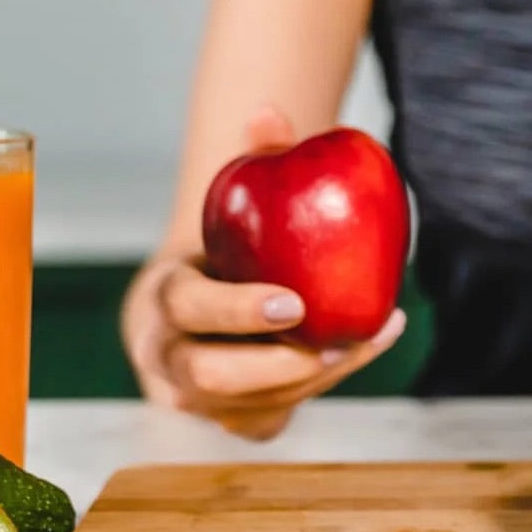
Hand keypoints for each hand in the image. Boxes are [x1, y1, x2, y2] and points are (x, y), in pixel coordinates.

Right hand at [121, 106, 406, 440]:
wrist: (211, 293)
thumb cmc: (231, 238)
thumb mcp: (237, 199)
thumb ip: (258, 154)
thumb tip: (270, 110)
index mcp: (161, 300)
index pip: (188, 311)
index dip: (237, 311)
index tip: (294, 301)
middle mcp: (168, 359)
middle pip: (208, 379)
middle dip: (274, 367)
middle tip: (334, 343)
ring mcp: (197, 401)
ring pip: (249, 409)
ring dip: (316, 381)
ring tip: (370, 336)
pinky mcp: (233, 419)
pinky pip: (272, 421)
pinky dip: (321, 393)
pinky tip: (370, 345)